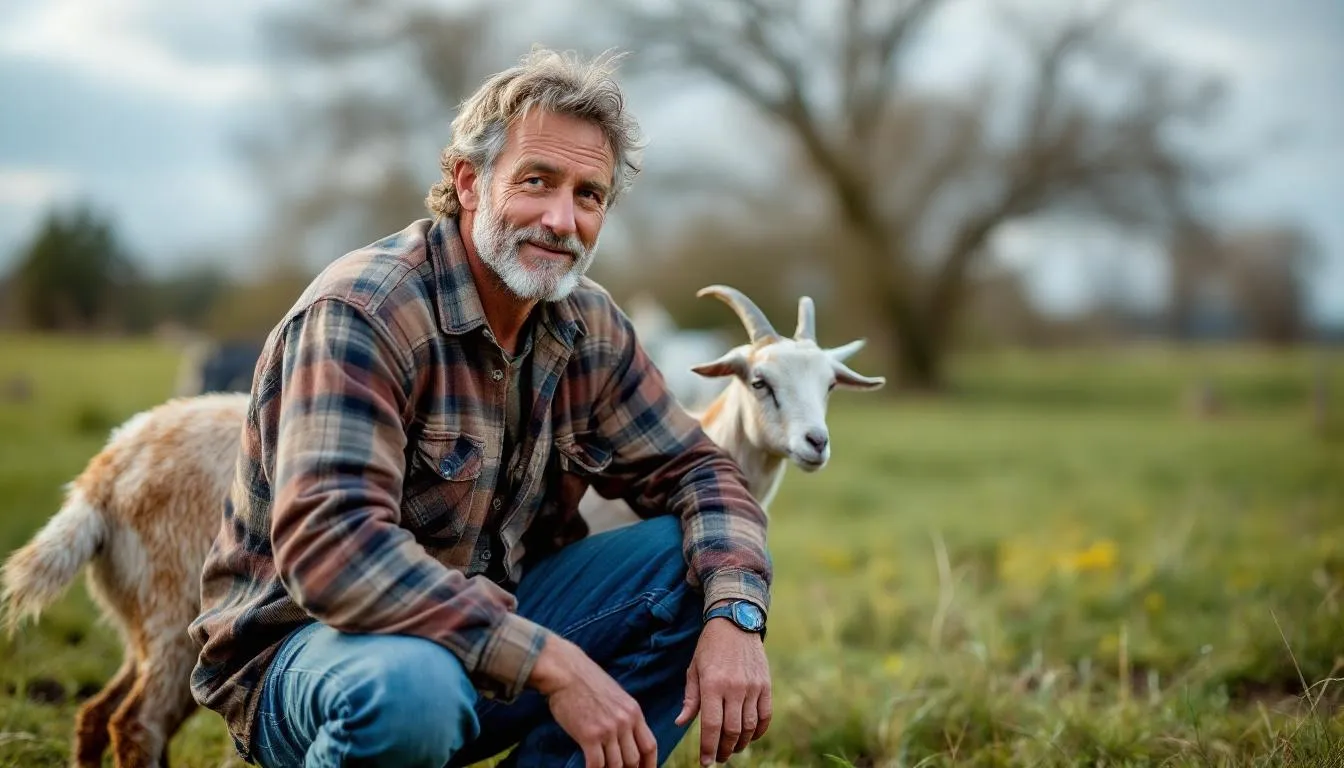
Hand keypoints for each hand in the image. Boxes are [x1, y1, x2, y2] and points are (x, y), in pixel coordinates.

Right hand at [530, 634, 657, 766]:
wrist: (566, 671)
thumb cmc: (586, 680)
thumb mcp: (616, 695)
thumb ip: (624, 715)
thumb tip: (626, 737)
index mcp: (634, 711)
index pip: (649, 745)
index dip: (649, 764)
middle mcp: (625, 722)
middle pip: (634, 759)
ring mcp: (608, 730)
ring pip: (616, 765)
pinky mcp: (589, 735)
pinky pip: (596, 764)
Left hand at [674, 608, 771, 764]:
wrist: (736, 622)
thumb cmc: (709, 648)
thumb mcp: (694, 670)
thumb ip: (690, 698)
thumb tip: (681, 723)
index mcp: (713, 684)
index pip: (712, 725)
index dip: (709, 747)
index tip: (706, 762)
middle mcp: (734, 687)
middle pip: (732, 730)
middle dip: (725, 750)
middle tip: (719, 758)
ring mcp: (753, 686)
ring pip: (749, 726)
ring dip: (741, 743)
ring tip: (732, 749)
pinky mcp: (765, 684)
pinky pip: (765, 715)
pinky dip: (759, 731)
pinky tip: (750, 737)